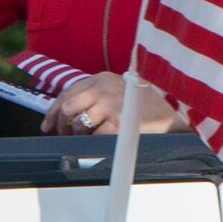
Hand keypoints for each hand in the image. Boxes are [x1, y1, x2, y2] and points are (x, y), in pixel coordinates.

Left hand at [42, 73, 185, 135]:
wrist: (174, 110)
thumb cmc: (148, 103)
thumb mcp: (120, 89)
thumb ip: (97, 95)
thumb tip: (68, 114)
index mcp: (102, 78)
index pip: (68, 92)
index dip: (53, 111)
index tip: (48, 125)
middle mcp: (104, 88)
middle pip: (68, 107)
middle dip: (62, 125)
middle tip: (65, 134)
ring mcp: (110, 104)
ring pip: (78, 124)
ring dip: (78, 135)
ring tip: (88, 137)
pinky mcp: (118, 121)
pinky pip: (94, 137)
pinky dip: (93, 143)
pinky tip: (101, 142)